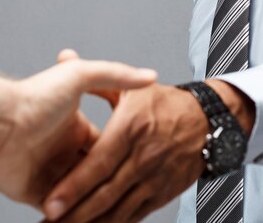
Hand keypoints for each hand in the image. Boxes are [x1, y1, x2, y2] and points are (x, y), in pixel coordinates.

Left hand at [0, 50, 156, 208]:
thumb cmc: (34, 97)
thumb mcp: (79, 76)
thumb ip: (114, 74)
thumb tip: (148, 75)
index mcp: (78, 128)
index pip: (110, 147)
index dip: (129, 156)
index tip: (149, 161)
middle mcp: (67, 153)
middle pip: (100, 175)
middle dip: (117, 184)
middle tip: (138, 191)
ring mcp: (54, 176)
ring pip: (85, 197)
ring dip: (101, 205)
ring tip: (121, 210)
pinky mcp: (40, 196)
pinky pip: (64, 214)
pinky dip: (79, 218)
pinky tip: (98, 220)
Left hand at [42, 83, 208, 222]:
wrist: (210, 121)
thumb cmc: (169, 104)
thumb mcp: (135, 89)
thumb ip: (98, 75)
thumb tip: (65, 55)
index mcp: (132, 128)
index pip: (98, 164)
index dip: (73, 187)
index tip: (51, 203)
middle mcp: (143, 156)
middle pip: (105, 194)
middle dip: (75, 214)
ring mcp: (154, 178)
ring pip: (118, 211)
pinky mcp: (162, 194)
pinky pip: (135, 215)